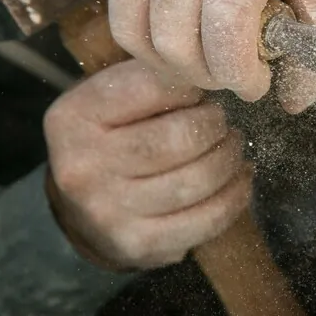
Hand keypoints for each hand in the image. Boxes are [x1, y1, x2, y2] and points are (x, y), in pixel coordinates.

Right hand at [43, 59, 251, 269]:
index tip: (199, 89)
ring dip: (229, 159)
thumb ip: (149, 79)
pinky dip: (235, 196)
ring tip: (232, 146)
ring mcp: (110, 211)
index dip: (190, 84)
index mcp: (75, 118)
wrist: (78, 211)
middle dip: (215, 125)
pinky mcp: (139, 244)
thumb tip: (211, 71)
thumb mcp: (108, 100)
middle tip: (220, 121)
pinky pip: (206, 219)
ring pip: (198, 180)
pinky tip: (239, 179)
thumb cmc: (108, 139)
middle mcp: (84, 167)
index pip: (151, 87)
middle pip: (180, 138)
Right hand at [108, 0, 315, 113]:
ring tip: (200, 61)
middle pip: (169, 37)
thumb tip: (293, 100)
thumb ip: (310, 37)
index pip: (224, 30)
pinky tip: (176, 32)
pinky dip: (143, 30)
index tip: (260, 82)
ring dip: (165, 59)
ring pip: (132, 24)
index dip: (241, 71)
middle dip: (202, 73)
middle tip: (231, 76)